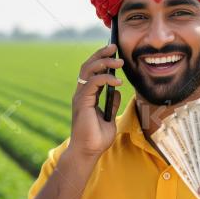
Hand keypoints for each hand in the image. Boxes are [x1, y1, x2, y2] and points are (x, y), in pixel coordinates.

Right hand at [68, 43, 123, 157]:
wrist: (88, 152)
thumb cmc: (96, 139)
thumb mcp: (109, 118)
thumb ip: (111, 104)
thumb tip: (117, 91)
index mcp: (87, 96)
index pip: (92, 71)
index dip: (101, 59)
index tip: (114, 52)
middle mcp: (81, 93)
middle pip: (88, 65)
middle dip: (101, 54)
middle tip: (114, 46)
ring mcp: (80, 96)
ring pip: (88, 70)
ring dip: (104, 62)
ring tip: (119, 61)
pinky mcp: (82, 101)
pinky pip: (93, 83)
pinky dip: (106, 78)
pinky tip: (117, 81)